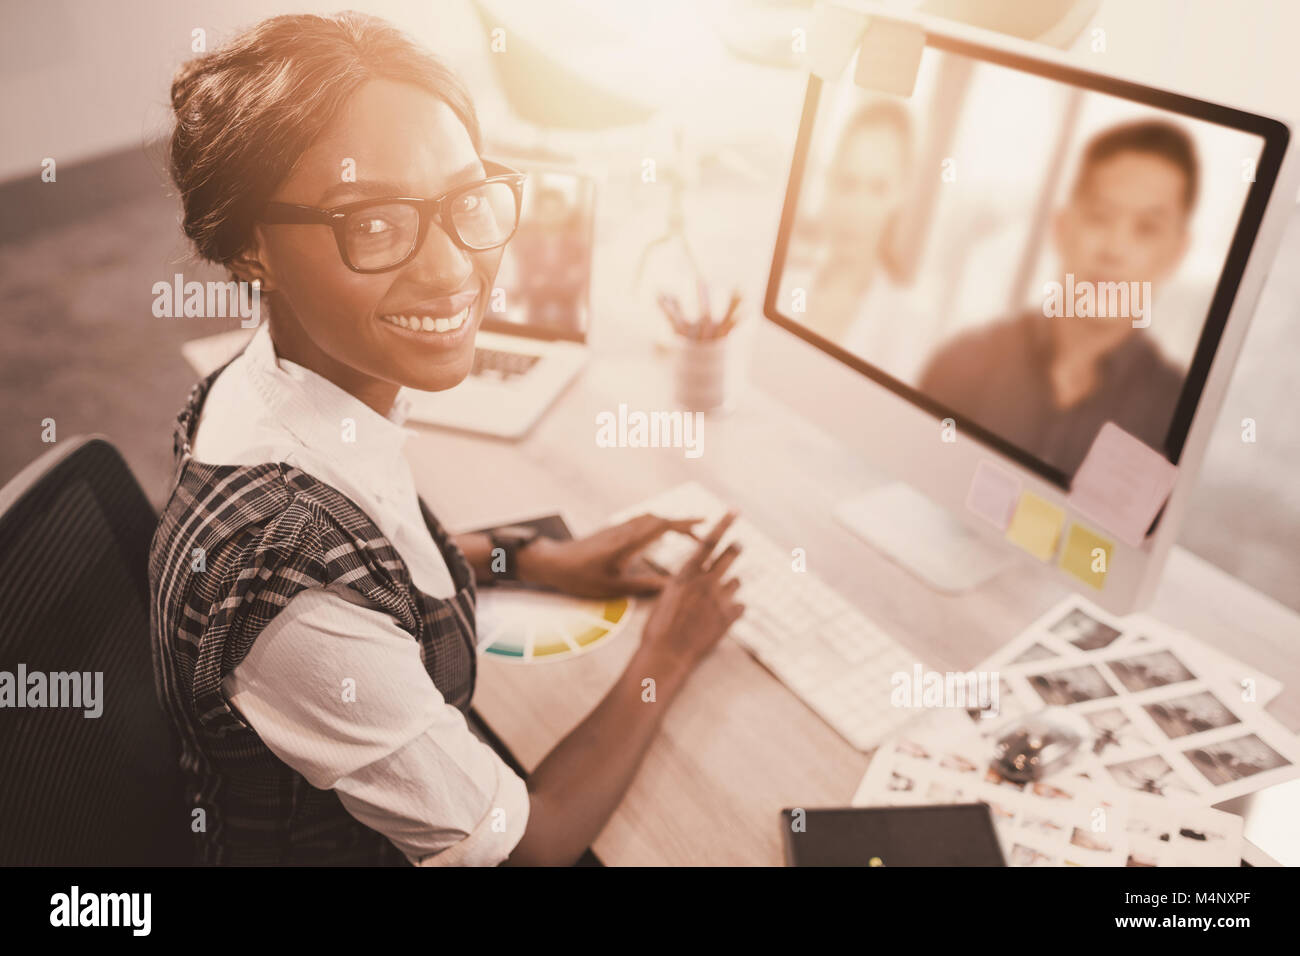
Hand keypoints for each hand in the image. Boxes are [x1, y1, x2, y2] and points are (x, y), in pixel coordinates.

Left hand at [517, 513, 701, 597]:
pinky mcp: (611, 531)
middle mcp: (625, 530)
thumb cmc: (581, 578)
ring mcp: (617, 529)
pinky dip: (655, 526)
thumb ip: (644, 586)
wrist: (552, 564)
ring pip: (649, 519)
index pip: (664, 525)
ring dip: (668, 524)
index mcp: (629, 542)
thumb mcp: (614, 588)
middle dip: (682, 524)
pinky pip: (639, 523)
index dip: (686, 523)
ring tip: (685, 536)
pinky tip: (658, 538)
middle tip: (702, 535)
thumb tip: (672, 587)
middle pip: (659, 519)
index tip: (706, 524)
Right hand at [638, 511, 744, 689]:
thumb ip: (686, 582)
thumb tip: (698, 573)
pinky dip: (733, 611)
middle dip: (735, 549)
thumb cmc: (659, 626)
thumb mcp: (668, 596)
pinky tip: (718, 621)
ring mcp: (720, 600)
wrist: (666, 655)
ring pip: (736, 582)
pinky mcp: (729, 618)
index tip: (735, 510)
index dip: (723, 524)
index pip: (709, 542)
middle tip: (738, 546)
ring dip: (728, 587)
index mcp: (687, 574)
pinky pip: (740, 606)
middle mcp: (706, 582)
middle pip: (730, 555)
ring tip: (713, 602)